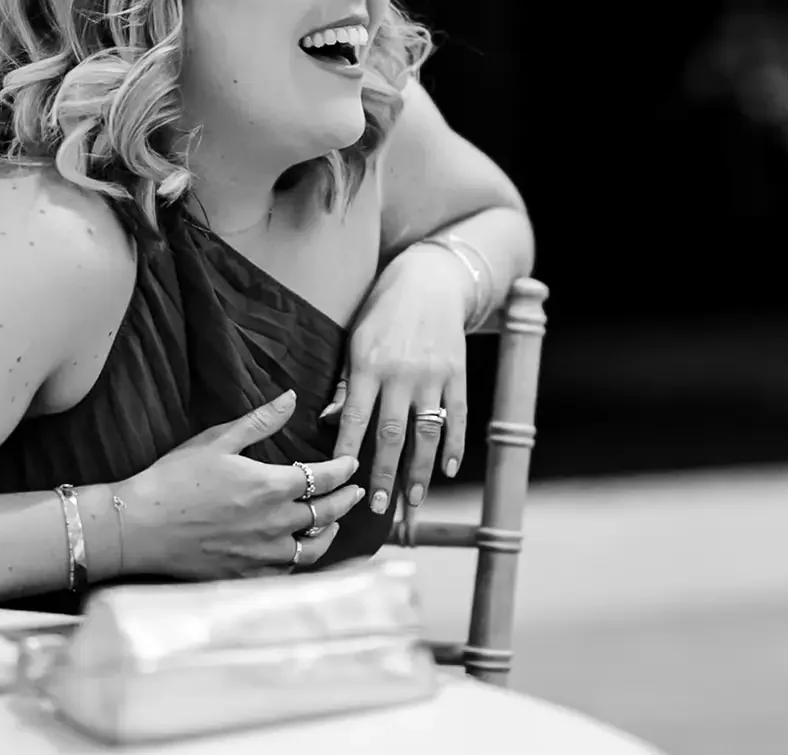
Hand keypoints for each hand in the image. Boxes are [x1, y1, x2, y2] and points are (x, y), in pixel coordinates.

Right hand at [117, 390, 365, 579]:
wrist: (139, 526)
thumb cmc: (174, 479)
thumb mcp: (217, 440)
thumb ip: (260, 421)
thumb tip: (291, 397)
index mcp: (271, 486)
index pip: (324, 478)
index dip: (343, 469)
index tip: (351, 464)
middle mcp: (275, 523)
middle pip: (326, 513)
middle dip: (346, 500)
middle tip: (356, 492)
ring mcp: (263, 554)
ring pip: (313, 548)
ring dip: (330, 533)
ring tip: (334, 524)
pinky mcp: (246, 575)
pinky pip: (287, 571)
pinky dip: (301, 559)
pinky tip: (299, 551)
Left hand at [323, 244, 471, 515]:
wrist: (429, 280)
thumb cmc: (382, 314)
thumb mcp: (355, 341)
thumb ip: (347, 384)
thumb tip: (328, 421)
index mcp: (369, 364)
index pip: (356, 416)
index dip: (347, 450)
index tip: (341, 480)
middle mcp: (402, 373)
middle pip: (393, 433)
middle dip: (385, 474)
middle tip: (379, 507)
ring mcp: (434, 375)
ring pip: (428, 432)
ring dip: (421, 471)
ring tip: (414, 501)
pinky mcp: (459, 373)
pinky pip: (458, 416)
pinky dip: (455, 445)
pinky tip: (448, 469)